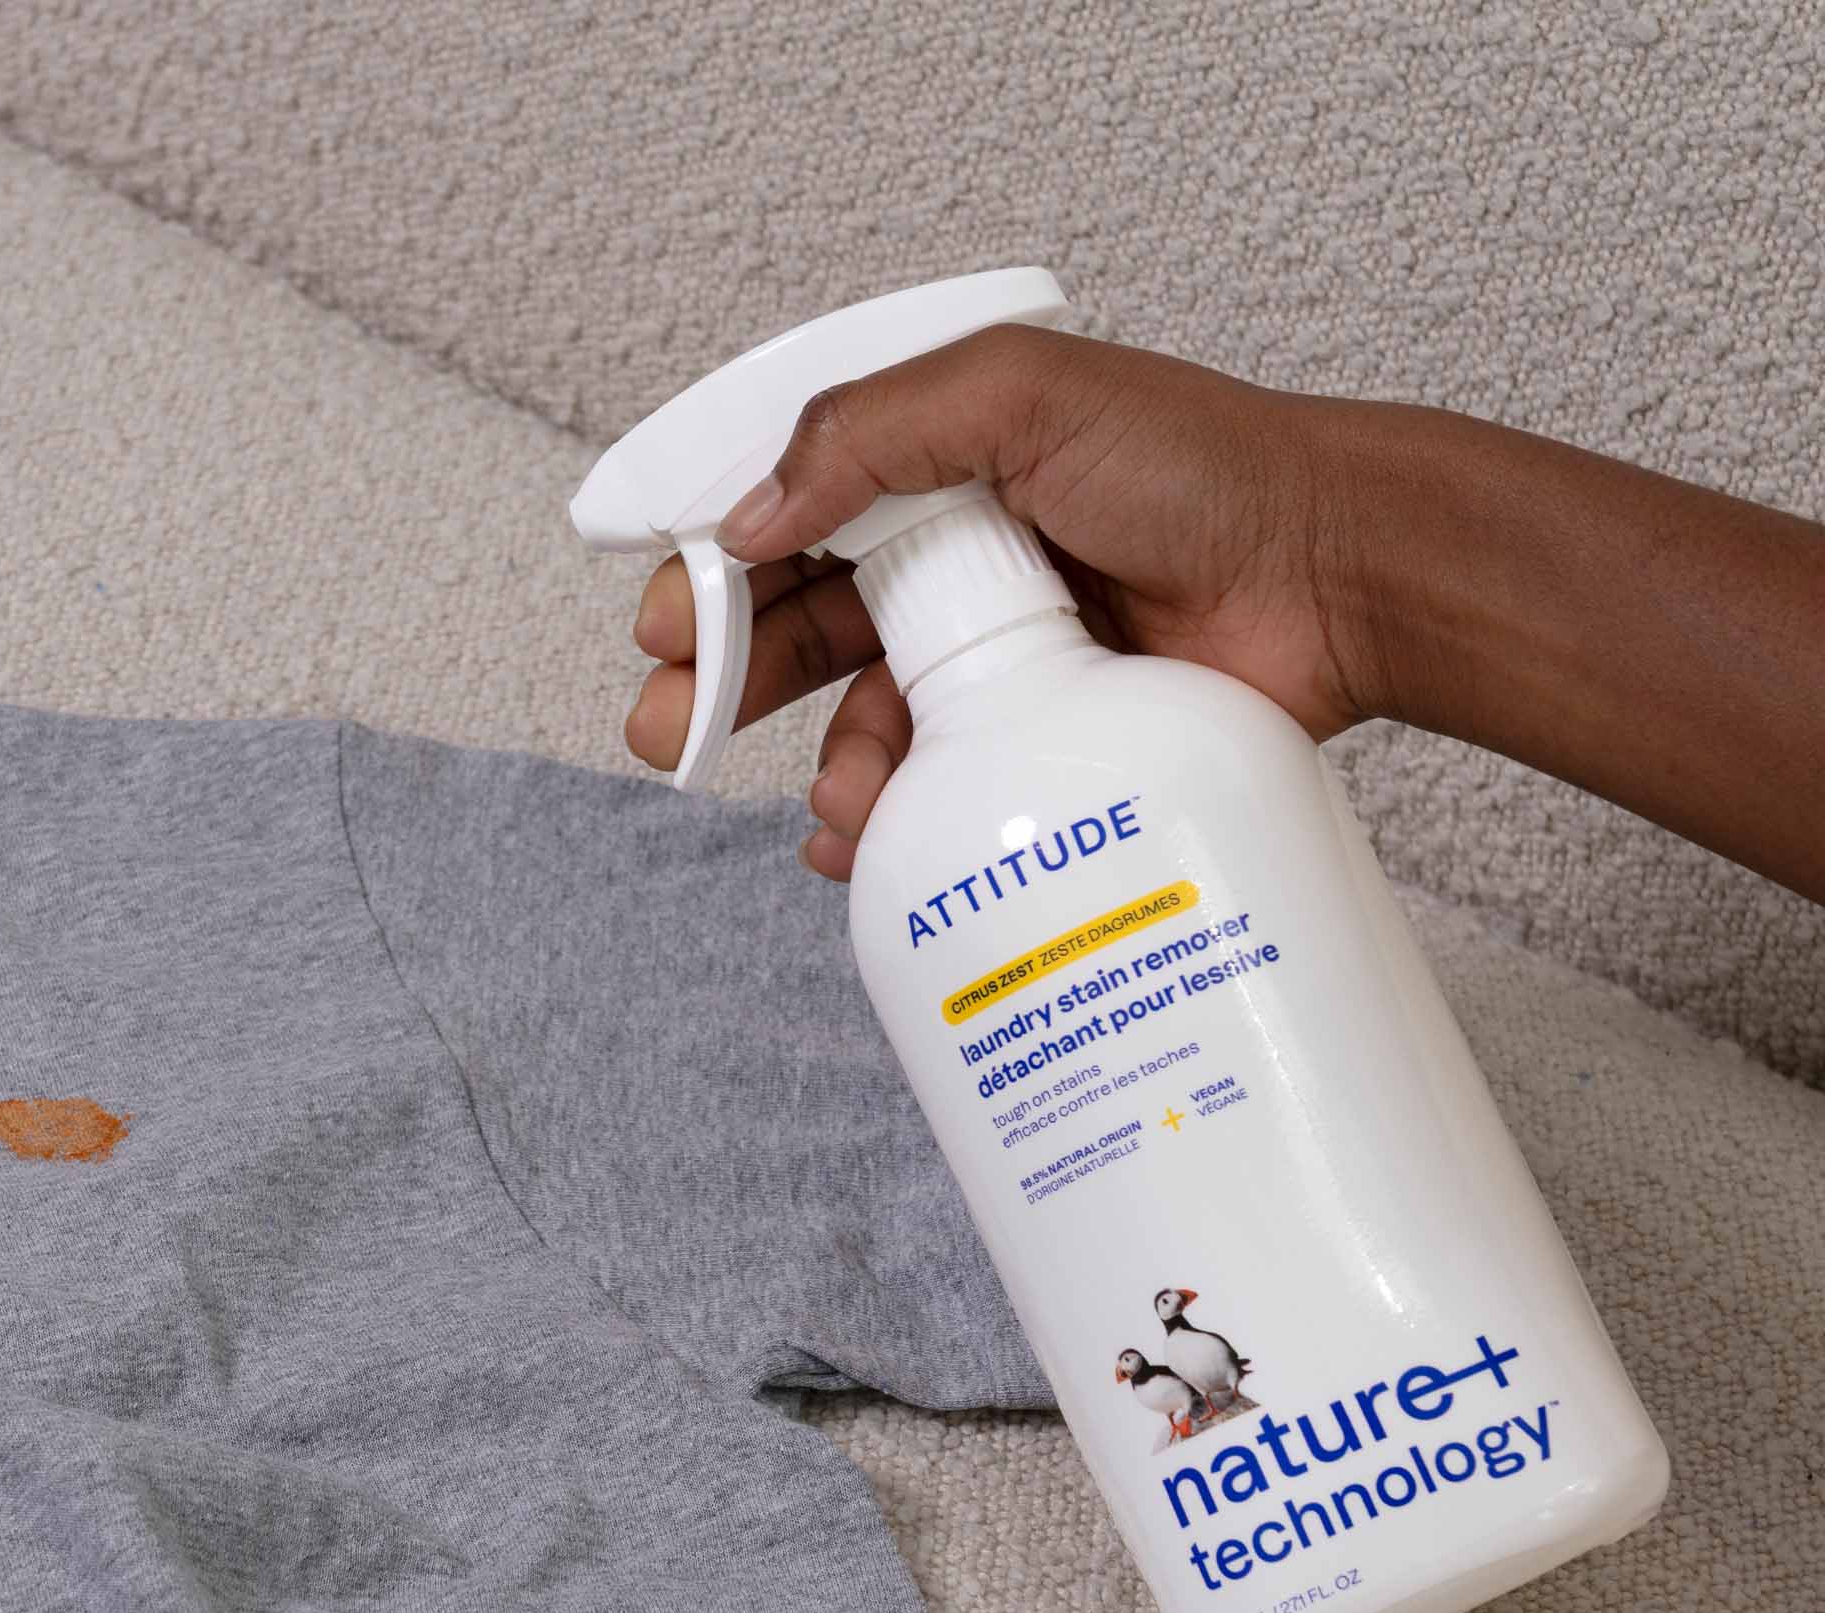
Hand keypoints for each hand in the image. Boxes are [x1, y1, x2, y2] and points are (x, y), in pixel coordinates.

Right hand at [623, 324, 1824, 900]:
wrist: (1333, 576)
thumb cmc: (1199, 466)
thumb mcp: (1020, 396)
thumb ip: (871, 433)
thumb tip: (745, 520)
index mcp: (933, 465)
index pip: (788, 513)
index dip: (710, 568)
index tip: (652, 621)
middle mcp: (952, 560)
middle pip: (799, 623)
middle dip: (720, 677)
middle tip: (663, 728)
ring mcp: (994, 658)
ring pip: (861, 720)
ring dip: (819, 767)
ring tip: (827, 813)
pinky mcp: (1040, 740)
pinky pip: (934, 784)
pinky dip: (886, 815)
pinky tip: (862, 841)